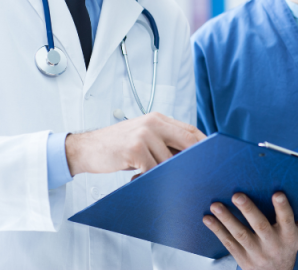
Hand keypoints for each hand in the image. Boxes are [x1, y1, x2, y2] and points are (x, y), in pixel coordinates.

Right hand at [65, 112, 204, 175]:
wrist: (86, 148)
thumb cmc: (116, 146)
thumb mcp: (143, 137)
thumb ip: (164, 141)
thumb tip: (190, 157)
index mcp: (158, 118)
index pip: (190, 130)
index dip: (204, 145)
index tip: (212, 158)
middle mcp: (154, 123)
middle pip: (188, 142)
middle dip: (194, 160)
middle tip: (197, 174)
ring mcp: (145, 134)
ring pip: (170, 160)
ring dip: (167, 173)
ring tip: (153, 177)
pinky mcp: (135, 149)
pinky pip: (153, 169)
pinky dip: (150, 177)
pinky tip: (138, 177)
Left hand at [203, 192, 297, 269]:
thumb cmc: (289, 246)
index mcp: (289, 235)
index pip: (287, 220)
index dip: (282, 208)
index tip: (277, 193)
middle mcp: (272, 244)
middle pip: (260, 226)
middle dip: (248, 210)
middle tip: (237, 194)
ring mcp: (255, 252)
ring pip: (240, 235)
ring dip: (226, 219)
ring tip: (215, 205)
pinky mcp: (241, 257)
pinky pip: (227, 243)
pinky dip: (217, 230)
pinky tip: (207, 218)